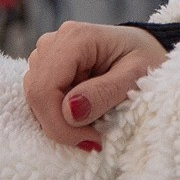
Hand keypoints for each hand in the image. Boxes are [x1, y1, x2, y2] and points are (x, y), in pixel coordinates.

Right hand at [22, 21, 169, 149]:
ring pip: (35, 97)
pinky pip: (40, 97)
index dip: (59, 123)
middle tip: (93, 137)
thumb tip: (69, 112)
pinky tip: (83, 112)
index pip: (45, 88)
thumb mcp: (135, 77)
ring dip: (60, 119)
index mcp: (75, 38)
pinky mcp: (46, 66)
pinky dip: (59, 113)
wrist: (144, 49)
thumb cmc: (144, 59)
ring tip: (93, 121)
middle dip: (60, 125)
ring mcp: (46, 53)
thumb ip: (103, 93)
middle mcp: (54, 41)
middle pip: (36, 94)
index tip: (90, 141)